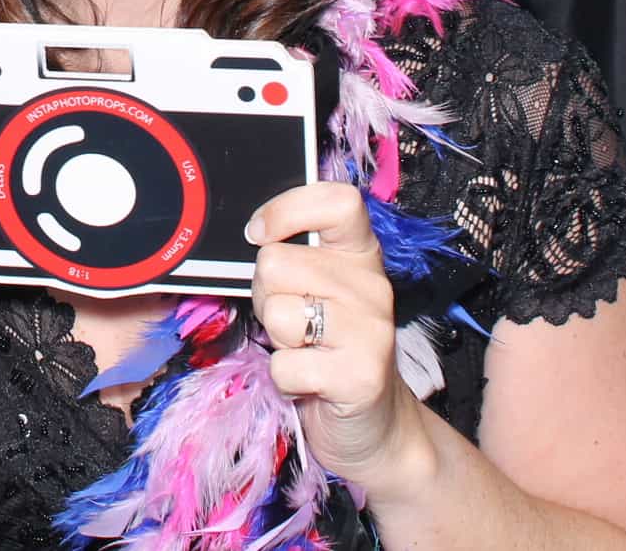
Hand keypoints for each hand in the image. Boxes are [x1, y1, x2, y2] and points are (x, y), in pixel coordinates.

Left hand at [246, 181, 432, 491]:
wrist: (375, 426)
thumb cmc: (330, 347)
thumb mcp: (319, 291)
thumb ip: (295, 259)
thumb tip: (250, 236)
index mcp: (361, 254)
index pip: (336, 200)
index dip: (286, 210)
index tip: (259, 233)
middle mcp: (372, 285)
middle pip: (276, 263)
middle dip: (264, 295)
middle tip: (291, 320)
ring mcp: (371, 331)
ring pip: (277, 313)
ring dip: (276, 338)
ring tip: (304, 349)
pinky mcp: (360, 377)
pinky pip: (284, 366)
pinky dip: (284, 380)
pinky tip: (310, 382)